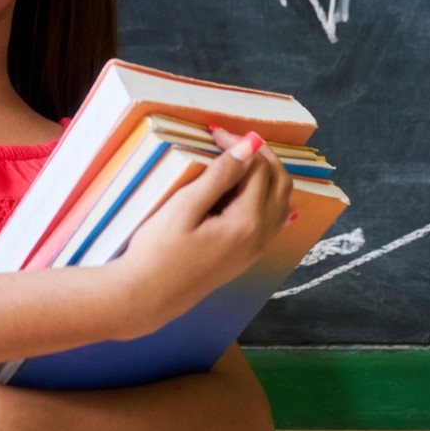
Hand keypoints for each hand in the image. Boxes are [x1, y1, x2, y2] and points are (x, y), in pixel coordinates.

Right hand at [110, 129, 294, 337]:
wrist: (148, 296)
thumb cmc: (158, 251)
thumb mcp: (184, 207)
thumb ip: (219, 176)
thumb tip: (248, 147)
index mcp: (246, 222)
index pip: (257, 169)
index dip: (241, 145)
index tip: (215, 134)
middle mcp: (260, 236)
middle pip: (280, 183)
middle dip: (261, 156)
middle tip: (233, 141)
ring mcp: (256, 249)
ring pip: (281, 202)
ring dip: (267, 176)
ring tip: (239, 160)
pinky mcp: (246, 257)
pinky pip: (273, 221)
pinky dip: (268, 198)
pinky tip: (254, 192)